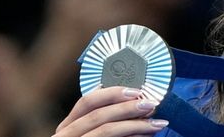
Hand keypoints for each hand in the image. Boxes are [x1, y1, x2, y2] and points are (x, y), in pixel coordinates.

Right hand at [53, 86, 168, 136]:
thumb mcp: (91, 130)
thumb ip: (104, 117)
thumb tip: (131, 97)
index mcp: (67, 126)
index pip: (86, 102)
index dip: (112, 93)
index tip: (136, 91)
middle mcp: (66, 136)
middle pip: (98, 116)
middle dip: (127, 108)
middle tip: (150, 105)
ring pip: (106, 131)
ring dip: (135, 125)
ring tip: (157, 123)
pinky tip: (146, 136)